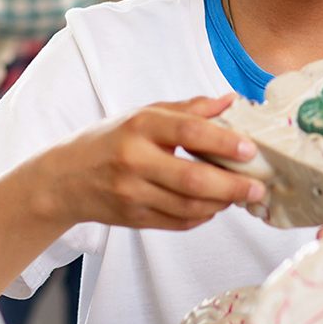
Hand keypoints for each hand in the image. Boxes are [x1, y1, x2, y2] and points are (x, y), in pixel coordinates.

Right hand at [25, 94, 262, 231]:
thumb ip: (188, 109)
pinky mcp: (133, 219)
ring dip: (221, 204)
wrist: (64, 178)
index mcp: (139, 126)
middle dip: (232, 186)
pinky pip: (178, 222)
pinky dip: (202, 216)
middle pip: (192, 179)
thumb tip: (231, 100)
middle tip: (258, 186)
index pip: (188, 131)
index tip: (250, 149)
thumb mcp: (143, 114)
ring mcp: (132, 194)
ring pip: (188, 207)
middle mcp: (134, 160)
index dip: (223, 141)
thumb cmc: (111, 139)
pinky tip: (214, 207)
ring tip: (240, 195)